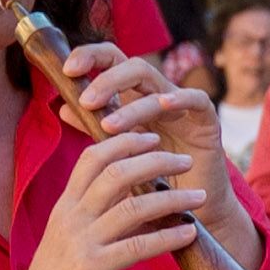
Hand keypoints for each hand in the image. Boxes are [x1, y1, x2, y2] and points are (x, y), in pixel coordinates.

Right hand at [7, 127, 206, 269]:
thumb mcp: (69, 243)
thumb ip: (92, 220)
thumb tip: (129, 201)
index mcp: (64, 208)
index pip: (92, 158)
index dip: (124, 143)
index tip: (153, 137)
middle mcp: (70, 218)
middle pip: (116, 173)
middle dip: (155, 160)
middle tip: (185, 160)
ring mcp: (80, 243)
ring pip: (131, 206)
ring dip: (172, 198)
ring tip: (201, 196)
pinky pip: (137, 247)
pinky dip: (167, 237)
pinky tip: (190, 233)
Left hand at [73, 40, 251, 258]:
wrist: (186, 213)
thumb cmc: (150, 182)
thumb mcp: (116, 152)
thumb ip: (94, 127)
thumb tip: (63, 107)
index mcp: (133, 98)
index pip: (112, 61)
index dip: (90, 57)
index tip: (67, 71)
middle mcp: (157, 96)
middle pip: (131, 66)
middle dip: (106, 80)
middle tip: (86, 102)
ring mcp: (182, 107)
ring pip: (155, 86)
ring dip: (130, 106)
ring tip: (109, 127)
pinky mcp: (206, 121)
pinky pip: (197, 99)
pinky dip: (180, 98)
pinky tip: (163, 105)